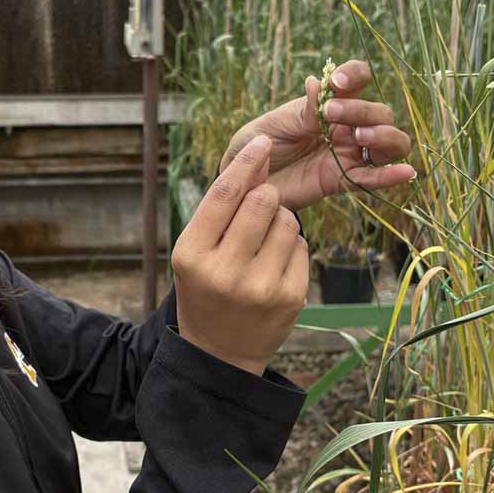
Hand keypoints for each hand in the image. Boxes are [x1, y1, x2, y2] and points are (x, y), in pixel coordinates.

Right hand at [172, 135, 308, 375]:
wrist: (219, 351)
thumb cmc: (205, 289)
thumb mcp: (194, 251)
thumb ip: (220, 210)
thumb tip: (257, 159)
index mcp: (192, 255)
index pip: (224, 194)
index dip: (246, 162)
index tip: (263, 141)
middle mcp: (225, 272)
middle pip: (262, 201)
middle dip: (265, 194)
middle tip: (259, 204)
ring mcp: (261, 287)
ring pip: (287, 220)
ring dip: (279, 221)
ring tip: (262, 244)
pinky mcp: (291, 297)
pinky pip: (301, 245)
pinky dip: (290, 246)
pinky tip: (273, 265)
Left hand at [218, 60, 415, 209]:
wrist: (244, 180)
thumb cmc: (257, 144)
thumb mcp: (276, 123)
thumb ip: (301, 110)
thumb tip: (315, 83)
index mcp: (330, 103)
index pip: (358, 80)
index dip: (355, 76)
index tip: (336, 82)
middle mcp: (347, 127)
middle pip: (379, 113)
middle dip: (361, 110)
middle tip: (329, 114)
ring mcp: (348, 154)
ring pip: (389, 143)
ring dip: (383, 136)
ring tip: (359, 138)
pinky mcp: (343, 181)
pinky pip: (372, 179)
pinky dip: (391, 176)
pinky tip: (406, 172)